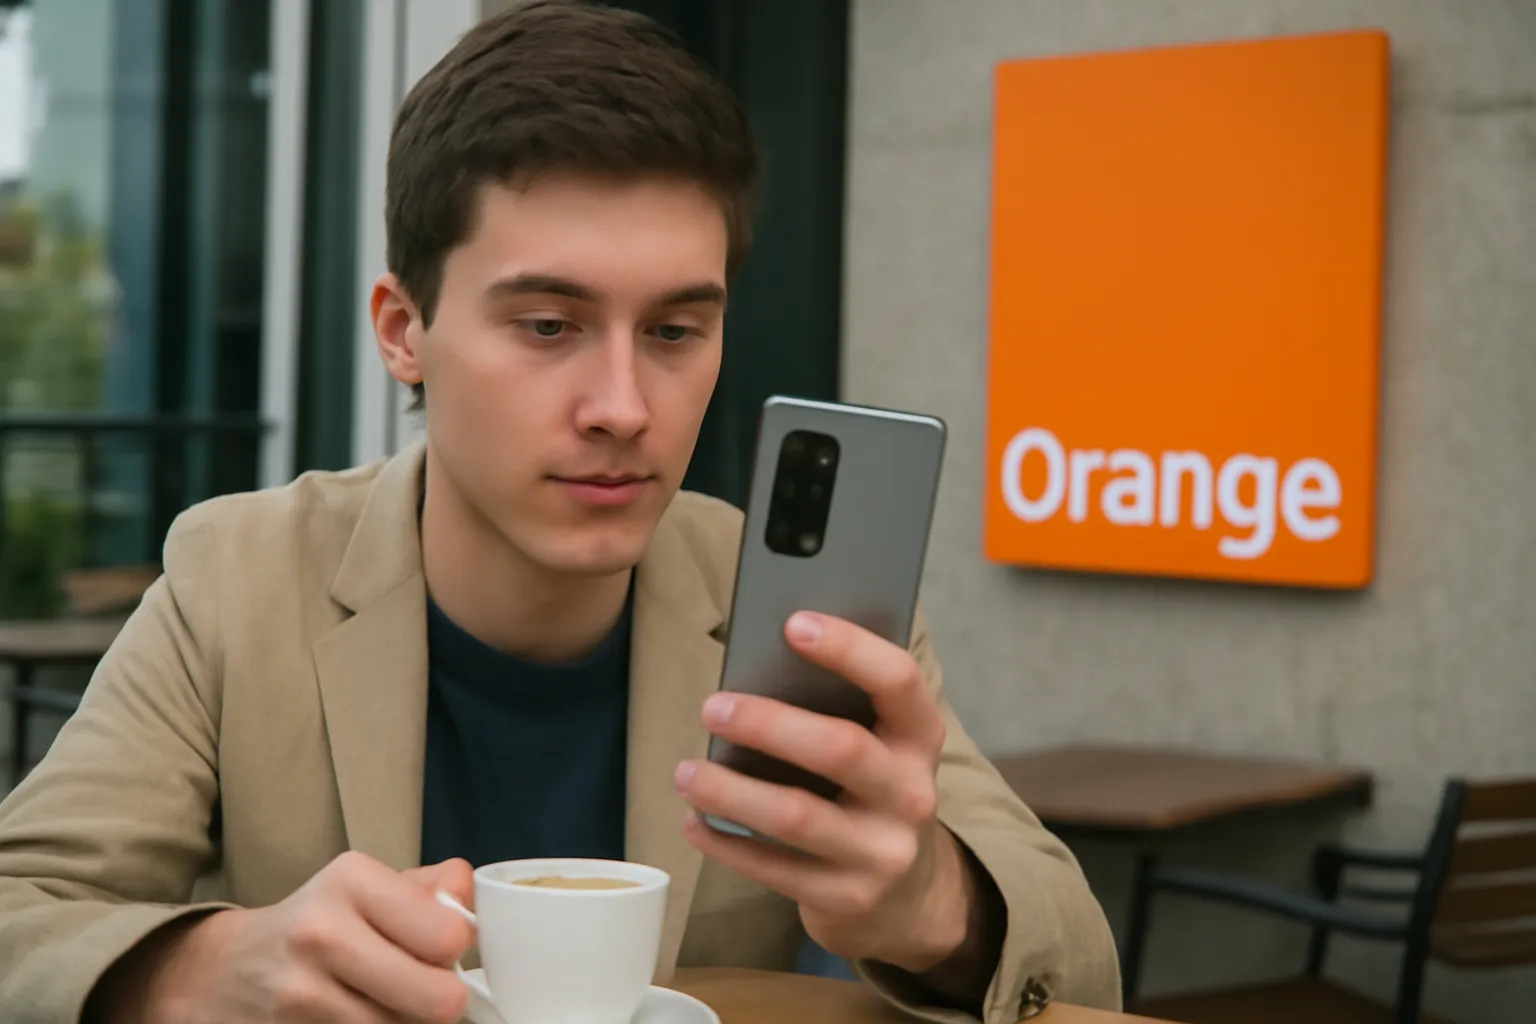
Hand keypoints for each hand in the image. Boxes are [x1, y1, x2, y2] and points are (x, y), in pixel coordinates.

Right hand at [90, 852, 475, 1023]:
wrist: (222, 972)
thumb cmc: (316, 924)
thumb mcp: (365, 887)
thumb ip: (429, 888)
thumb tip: (467, 892)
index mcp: (350, 883)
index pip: (448, 934)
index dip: (459, 948)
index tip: (446, 947)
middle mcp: (321, 935)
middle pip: (436, 999)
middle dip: (444, 1000)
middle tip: (431, 989)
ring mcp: (300, 997)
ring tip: (391, 1003)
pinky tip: (364, 1019)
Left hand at [675, 611, 972, 972]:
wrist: (909, 896)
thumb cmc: (872, 792)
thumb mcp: (879, 747)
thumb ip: (839, 707)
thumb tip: (758, 662)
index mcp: (919, 738)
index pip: (898, 681)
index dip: (850, 649)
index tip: (792, 623)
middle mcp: (911, 794)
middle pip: (840, 749)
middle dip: (769, 724)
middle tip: (712, 706)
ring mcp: (882, 852)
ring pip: (796, 816)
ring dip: (730, 791)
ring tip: (686, 771)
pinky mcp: (847, 898)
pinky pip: (774, 869)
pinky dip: (725, 843)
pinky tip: (693, 821)